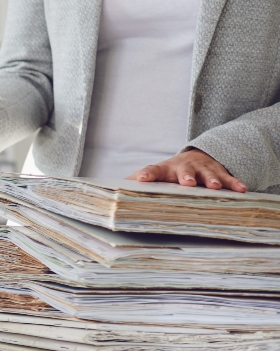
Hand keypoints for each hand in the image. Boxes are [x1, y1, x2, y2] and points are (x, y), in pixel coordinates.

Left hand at [129, 148, 245, 191]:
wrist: (197, 157)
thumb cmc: (170, 172)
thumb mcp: (155, 176)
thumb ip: (135, 183)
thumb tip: (110, 193)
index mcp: (165, 169)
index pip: (154, 170)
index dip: (148, 174)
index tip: (141, 179)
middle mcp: (184, 167)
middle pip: (184, 171)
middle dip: (186, 176)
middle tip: (187, 183)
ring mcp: (202, 169)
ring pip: (207, 173)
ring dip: (212, 180)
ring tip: (215, 188)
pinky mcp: (219, 172)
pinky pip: (228, 178)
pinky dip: (234, 183)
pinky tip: (241, 189)